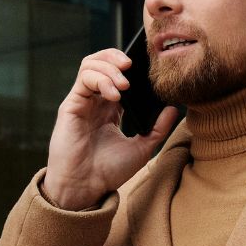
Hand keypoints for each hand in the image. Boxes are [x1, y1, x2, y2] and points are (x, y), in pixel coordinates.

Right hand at [43, 48, 177, 209]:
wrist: (85, 188)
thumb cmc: (108, 172)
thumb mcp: (142, 149)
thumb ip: (158, 128)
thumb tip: (174, 108)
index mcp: (111, 109)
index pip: (118, 74)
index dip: (132, 67)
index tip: (148, 69)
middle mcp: (95, 101)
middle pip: (102, 62)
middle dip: (117, 58)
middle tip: (134, 67)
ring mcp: (82, 101)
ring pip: (91, 65)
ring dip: (110, 67)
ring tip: (125, 84)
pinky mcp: (71, 105)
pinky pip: (84, 78)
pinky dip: (101, 80)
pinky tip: (115, 95)